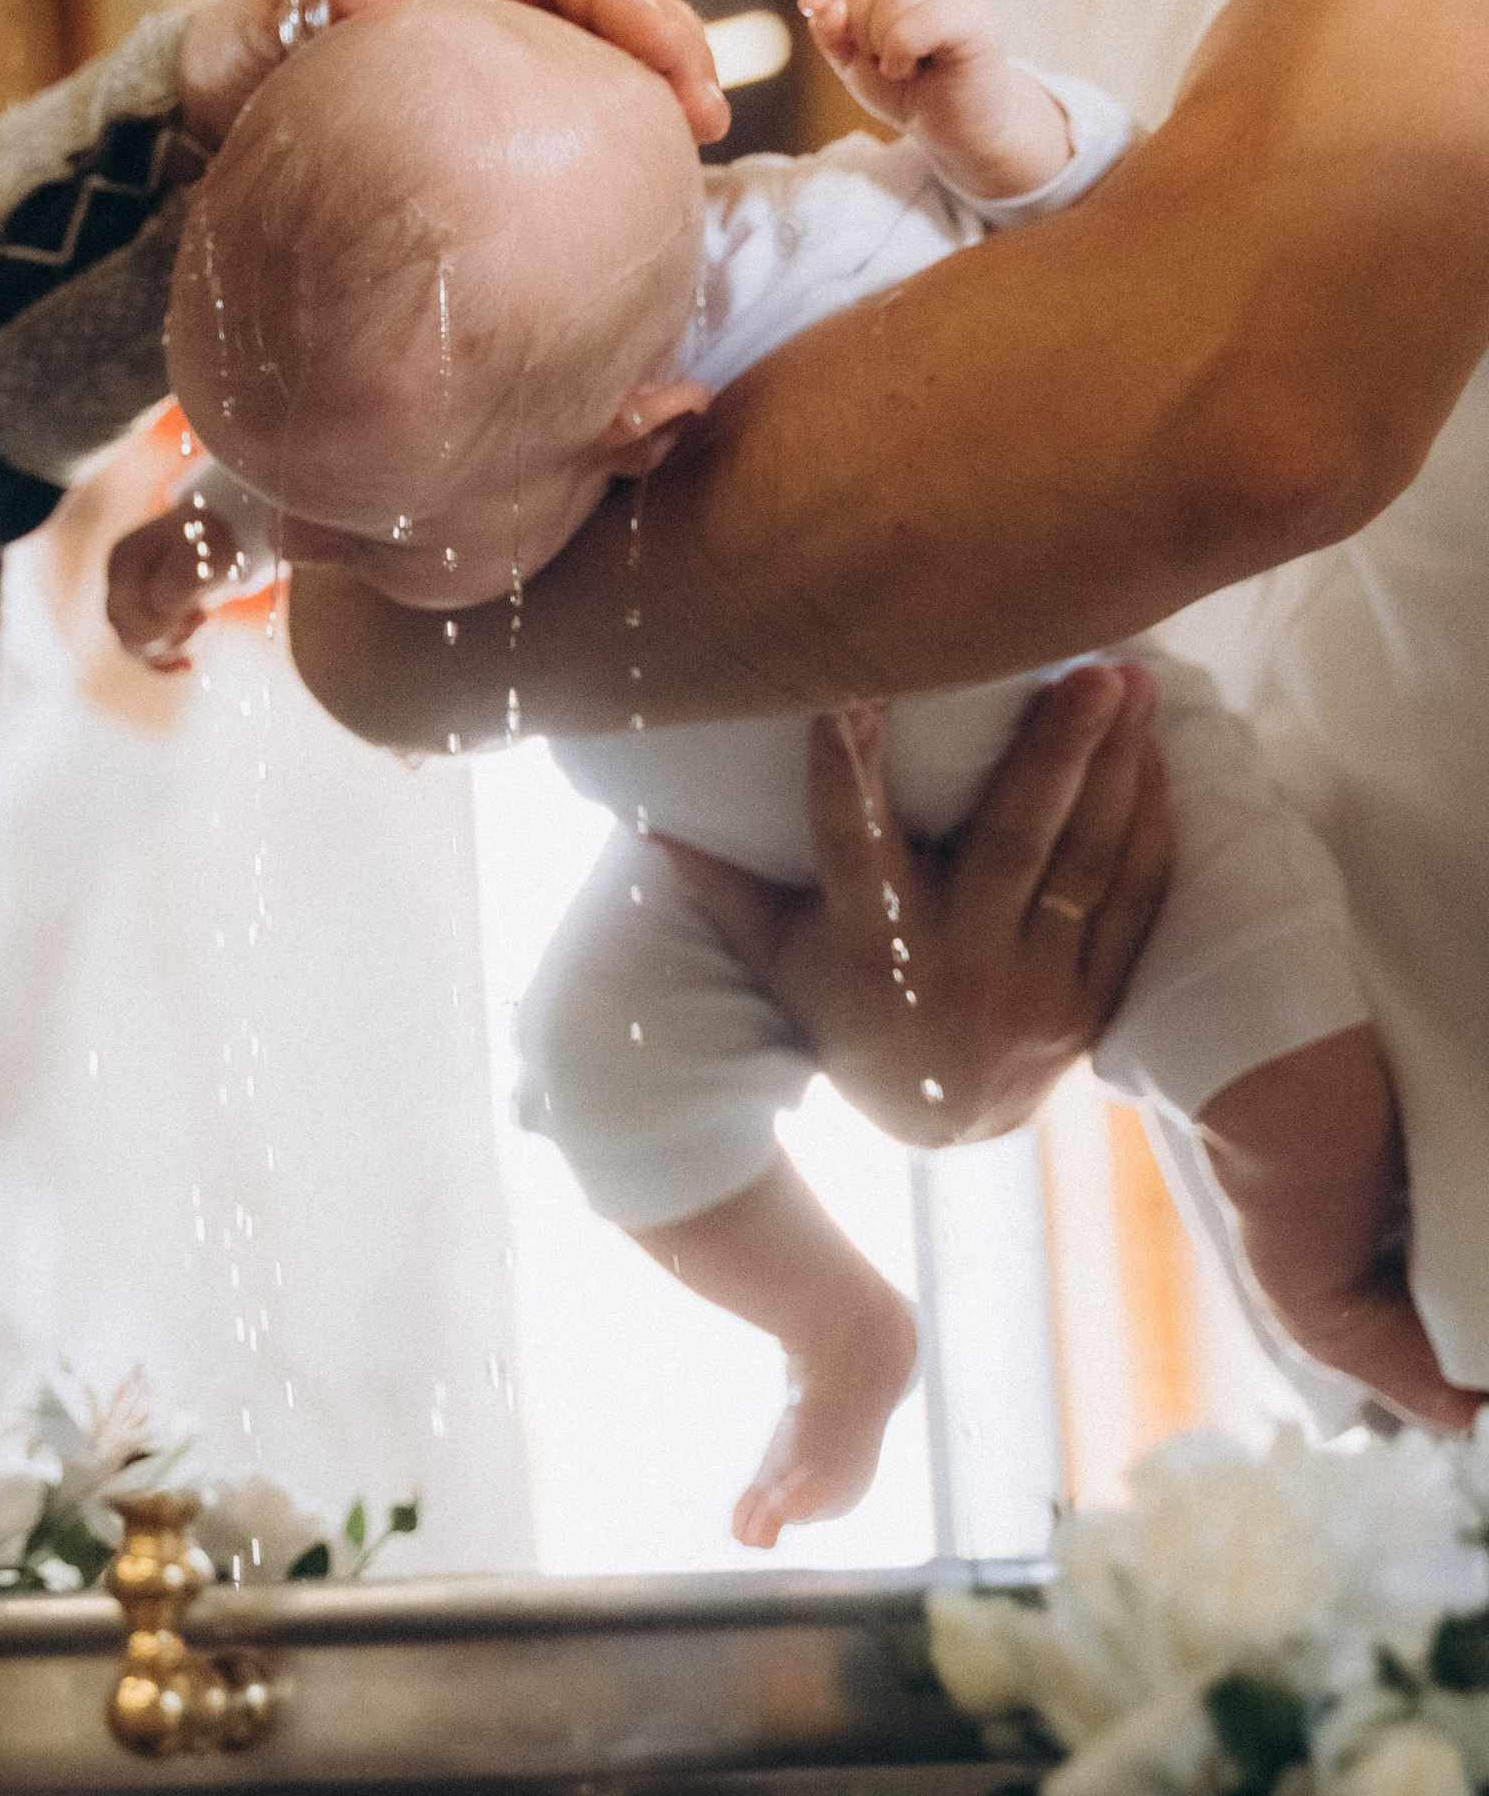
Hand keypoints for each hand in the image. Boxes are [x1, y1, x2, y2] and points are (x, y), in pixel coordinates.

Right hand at [104, 499, 238, 667]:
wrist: (223, 532)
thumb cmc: (211, 538)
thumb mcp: (199, 554)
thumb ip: (178, 583)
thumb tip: (163, 614)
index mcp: (123, 561)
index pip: (120, 611)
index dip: (154, 628)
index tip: (199, 618)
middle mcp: (120, 585)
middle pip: (125, 633)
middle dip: (168, 638)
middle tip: (206, 618)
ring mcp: (132, 604)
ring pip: (138, 647)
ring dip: (176, 646)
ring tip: (208, 620)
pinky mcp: (148, 619)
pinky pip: (149, 653)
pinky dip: (169, 662)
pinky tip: (189, 667)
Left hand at [177, 0, 732, 157]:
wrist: (191, 132)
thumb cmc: (230, 71)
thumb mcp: (263, 31)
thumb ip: (314, 2)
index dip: (624, 2)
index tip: (670, 55)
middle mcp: (476, 14)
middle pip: (600, 9)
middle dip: (669, 44)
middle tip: (708, 114)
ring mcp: (486, 76)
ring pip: (594, 66)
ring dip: (654, 94)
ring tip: (699, 148)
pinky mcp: (482, 136)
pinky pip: (562, 132)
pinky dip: (609, 154)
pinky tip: (641, 202)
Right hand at [661, 664, 1171, 1143]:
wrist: (947, 1123)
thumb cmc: (849, 1013)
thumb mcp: (781, 961)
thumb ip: (726, 888)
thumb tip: (642, 820)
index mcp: (873, 949)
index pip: (853, 846)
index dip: (848, 771)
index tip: (854, 695)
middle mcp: (959, 967)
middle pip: (1013, 846)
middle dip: (1054, 754)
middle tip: (1087, 672)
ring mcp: (1037, 989)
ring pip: (1087, 864)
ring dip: (1116, 770)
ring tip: (1134, 686)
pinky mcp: (1095, 999)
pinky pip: (1133, 903)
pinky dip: (1149, 826)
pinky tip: (1154, 755)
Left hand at [800, 0, 1067, 199]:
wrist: (958, 133)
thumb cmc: (911, 94)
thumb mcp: (855, 65)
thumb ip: (833, 34)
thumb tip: (822, 7)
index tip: (808, 6)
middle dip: (858, 25)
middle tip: (880, 59)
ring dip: (881, 40)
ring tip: (899, 67)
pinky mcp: (978, 21)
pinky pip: (925, 17)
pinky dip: (901, 49)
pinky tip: (907, 69)